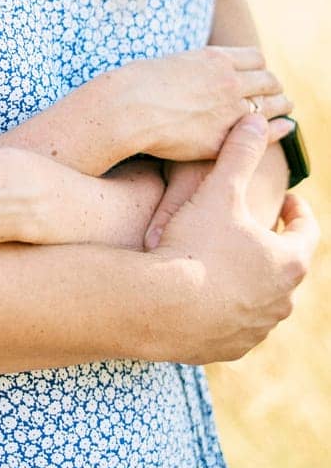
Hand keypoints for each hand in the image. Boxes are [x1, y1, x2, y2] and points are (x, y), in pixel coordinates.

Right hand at [118, 46, 292, 162]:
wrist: (126, 108)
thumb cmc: (137, 84)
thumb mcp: (171, 62)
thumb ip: (195, 67)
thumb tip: (199, 73)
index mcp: (215, 59)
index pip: (256, 58)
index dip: (259, 68)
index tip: (257, 76)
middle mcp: (229, 81)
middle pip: (269, 80)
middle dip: (273, 87)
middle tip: (274, 94)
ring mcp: (230, 110)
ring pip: (272, 104)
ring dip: (280, 106)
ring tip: (283, 109)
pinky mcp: (224, 138)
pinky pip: (265, 132)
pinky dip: (280, 129)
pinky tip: (286, 128)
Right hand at [151, 116, 317, 363]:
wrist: (160, 307)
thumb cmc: (195, 245)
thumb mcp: (218, 191)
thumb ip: (240, 154)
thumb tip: (255, 119)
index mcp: (288, 261)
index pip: (307, 231)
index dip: (298, 210)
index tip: (288, 199)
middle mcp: (282, 301)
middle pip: (287, 267)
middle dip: (273, 245)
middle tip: (255, 227)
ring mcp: (257, 328)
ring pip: (263, 299)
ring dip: (252, 279)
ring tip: (228, 261)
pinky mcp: (230, 348)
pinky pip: (236, 324)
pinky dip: (227, 307)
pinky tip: (205, 294)